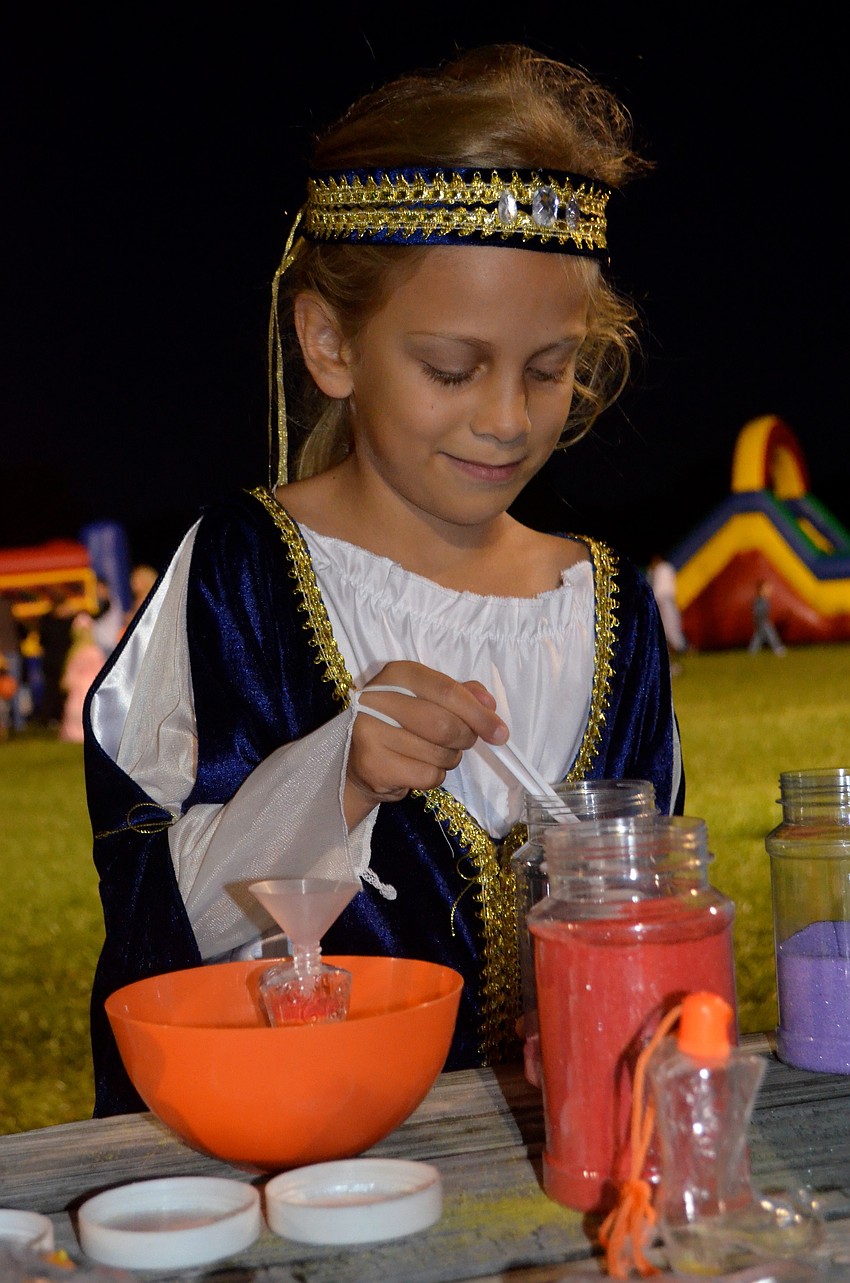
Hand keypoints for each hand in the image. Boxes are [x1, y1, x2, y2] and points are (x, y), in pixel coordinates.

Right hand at [344, 660, 507, 827]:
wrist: (359, 763)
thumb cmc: (400, 726)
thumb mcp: (429, 700)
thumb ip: (460, 695)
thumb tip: (489, 704)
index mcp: (398, 674)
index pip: (447, 691)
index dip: (478, 713)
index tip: (500, 732)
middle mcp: (378, 698)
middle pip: (445, 724)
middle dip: (465, 739)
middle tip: (464, 743)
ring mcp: (370, 732)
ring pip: (439, 753)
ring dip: (449, 759)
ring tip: (432, 753)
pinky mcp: (372, 765)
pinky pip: (427, 776)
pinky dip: (433, 777)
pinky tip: (416, 768)